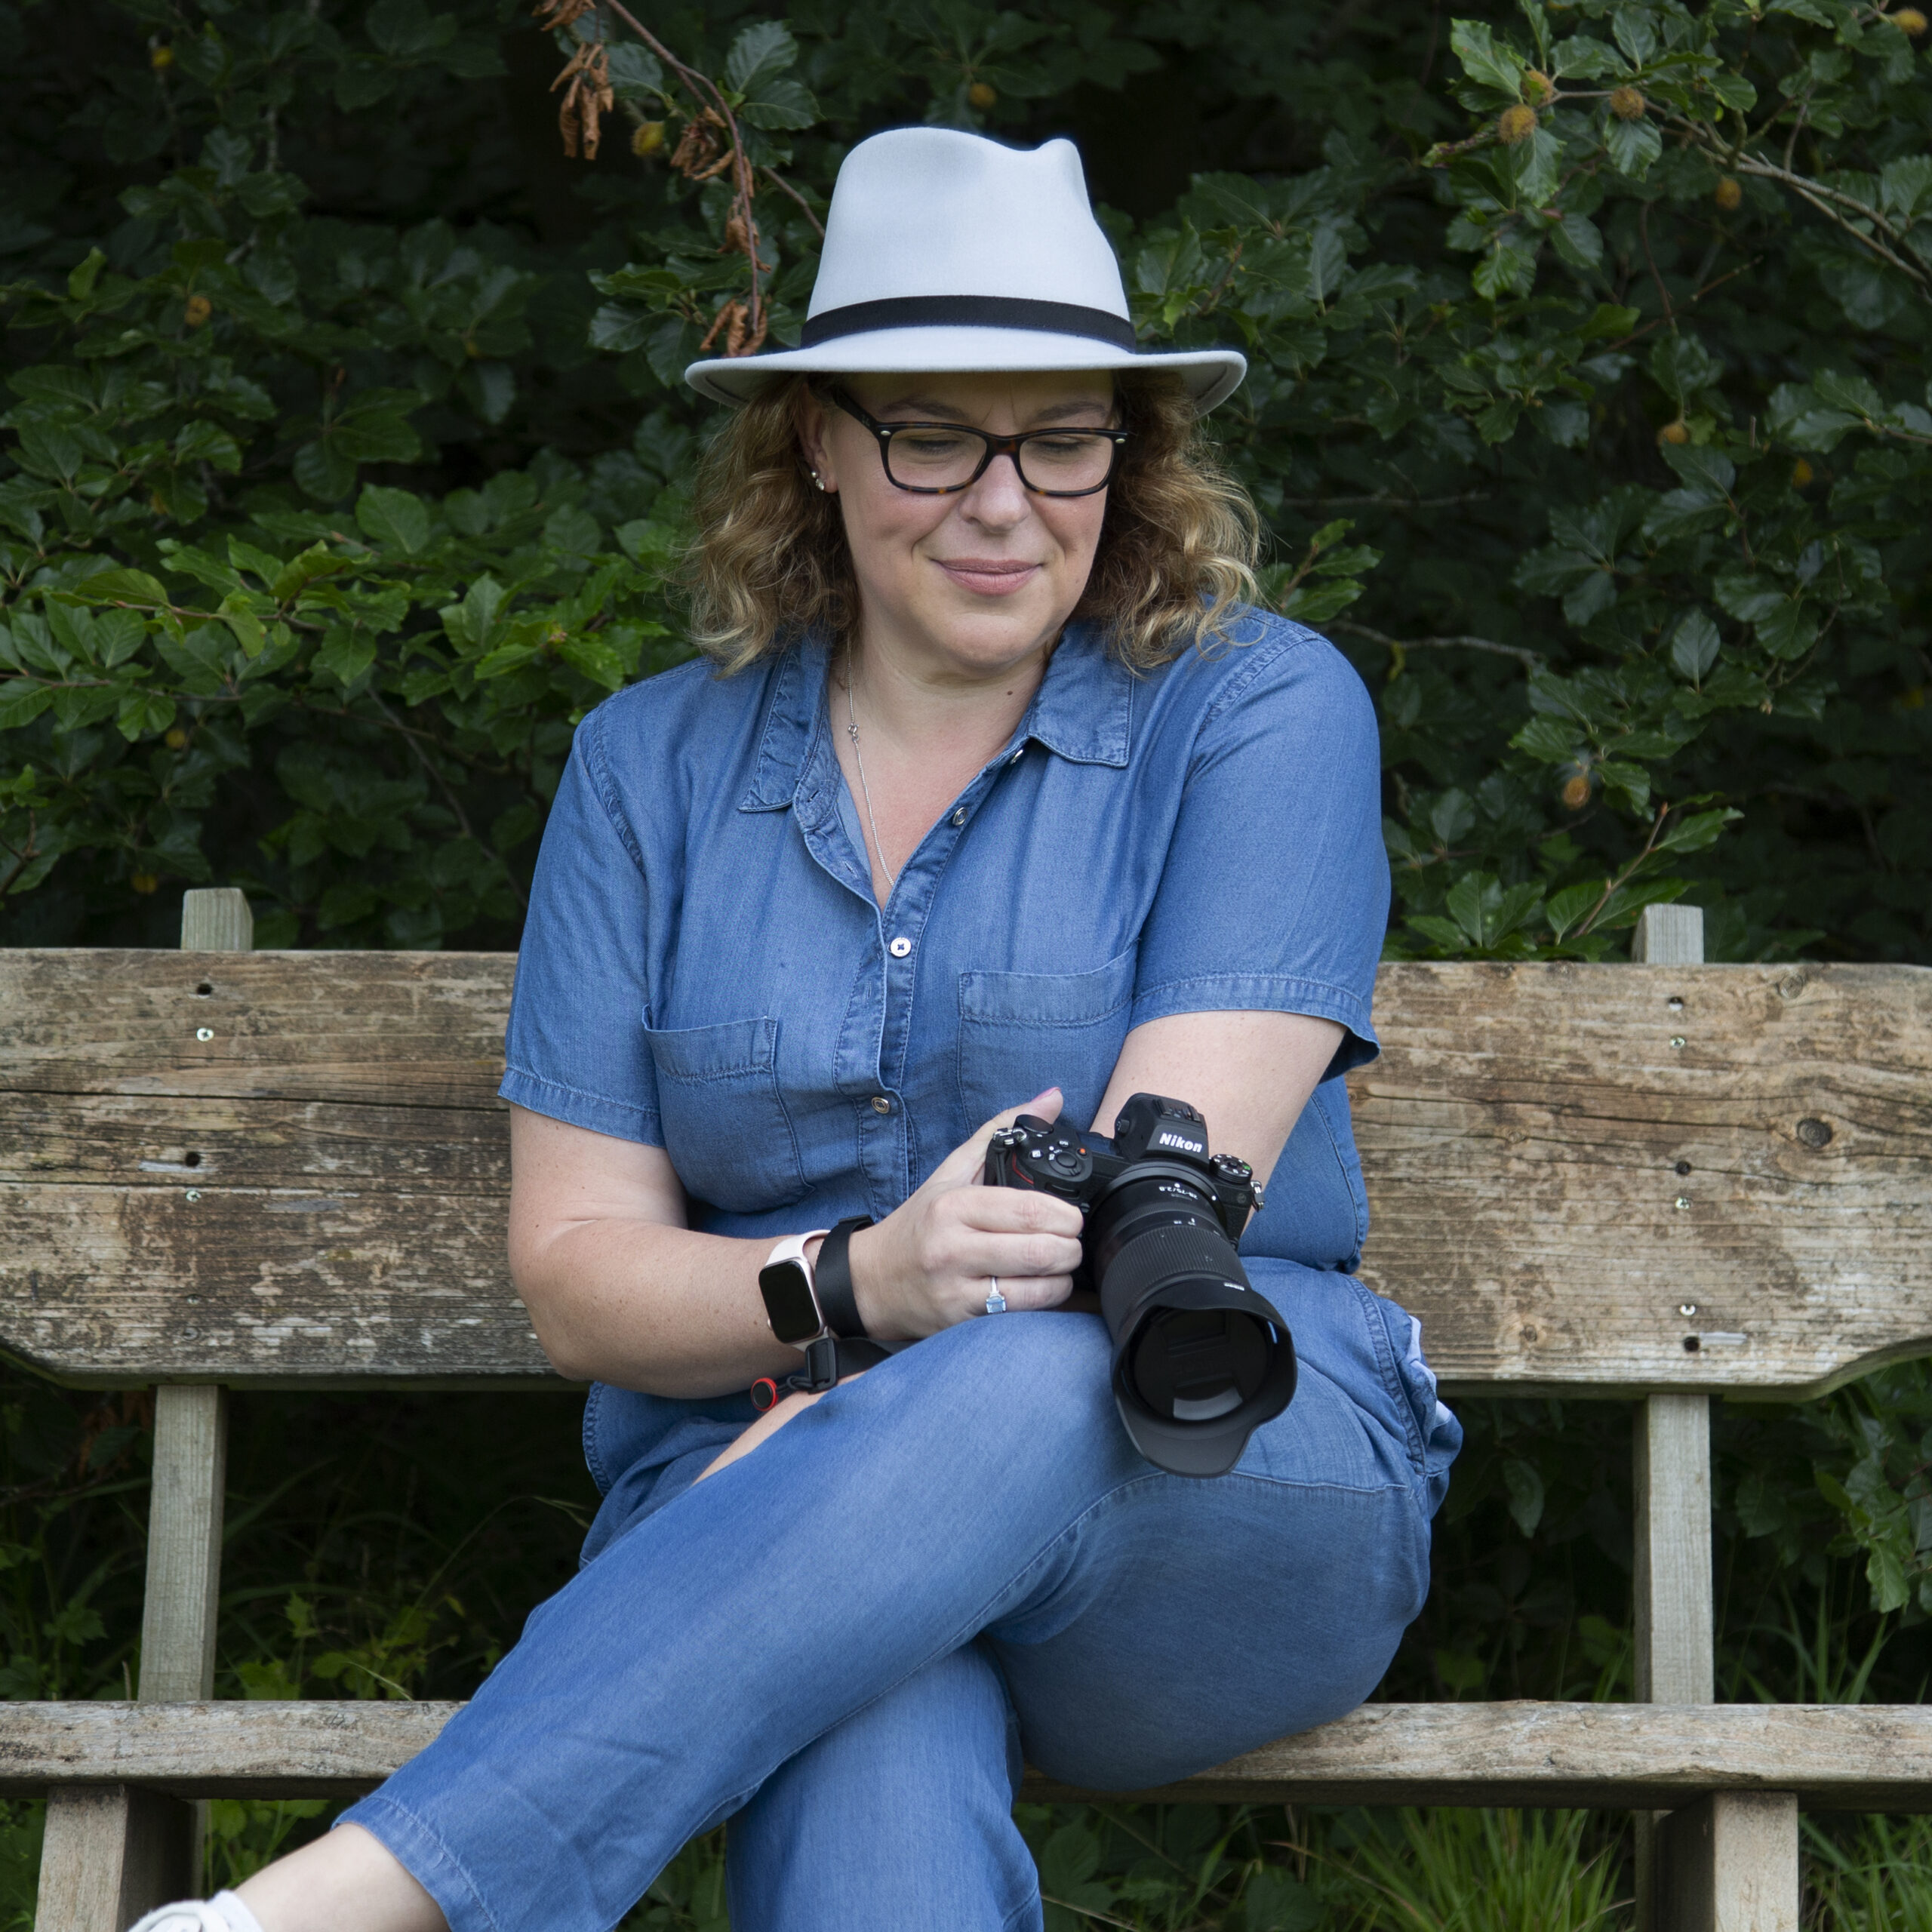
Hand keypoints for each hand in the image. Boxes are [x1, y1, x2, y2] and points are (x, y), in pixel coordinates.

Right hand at [847, 1088, 1085, 1340]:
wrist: (872, 1281)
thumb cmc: (918, 1224)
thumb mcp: (951, 1172)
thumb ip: (1001, 1131)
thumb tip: (1052, 1098)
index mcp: (953, 1206)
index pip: (1029, 1210)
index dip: (1066, 1216)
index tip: (1072, 1217)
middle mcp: (952, 1249)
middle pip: (1039, 1251)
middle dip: (1071, 1248)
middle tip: (1071, 1243)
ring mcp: (956, 1290)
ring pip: (1036, 1290)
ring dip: (1062, 1279)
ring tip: (1058, 1267)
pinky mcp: (961, 1322)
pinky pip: (1020, 1316)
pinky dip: (1043, 1304)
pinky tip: (1041, 1290)